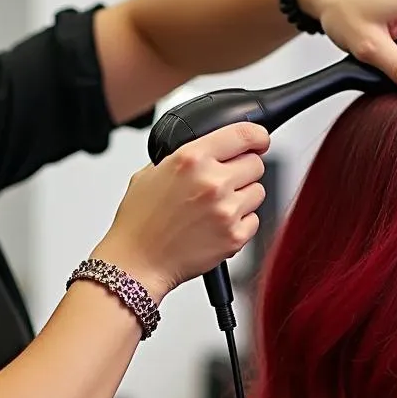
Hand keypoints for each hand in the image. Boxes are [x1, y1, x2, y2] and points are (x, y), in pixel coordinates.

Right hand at [94, 123, 268, 301]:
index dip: (256, 136)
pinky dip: (240, 223)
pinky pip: (254, 220)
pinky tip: (216, 226)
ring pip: (257, 192)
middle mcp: (212, 182)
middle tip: (223, 184)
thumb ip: (183, 158)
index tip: (259, 140)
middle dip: (243, 171)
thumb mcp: (150, 174)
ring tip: (215, 209)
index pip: (243, 134)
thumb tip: (208, 151)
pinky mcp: (234, 236)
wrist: (137, 262)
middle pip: (255, 164)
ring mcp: (226, 210)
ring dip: (242, 198)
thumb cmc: (139, 223)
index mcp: (191, 159)